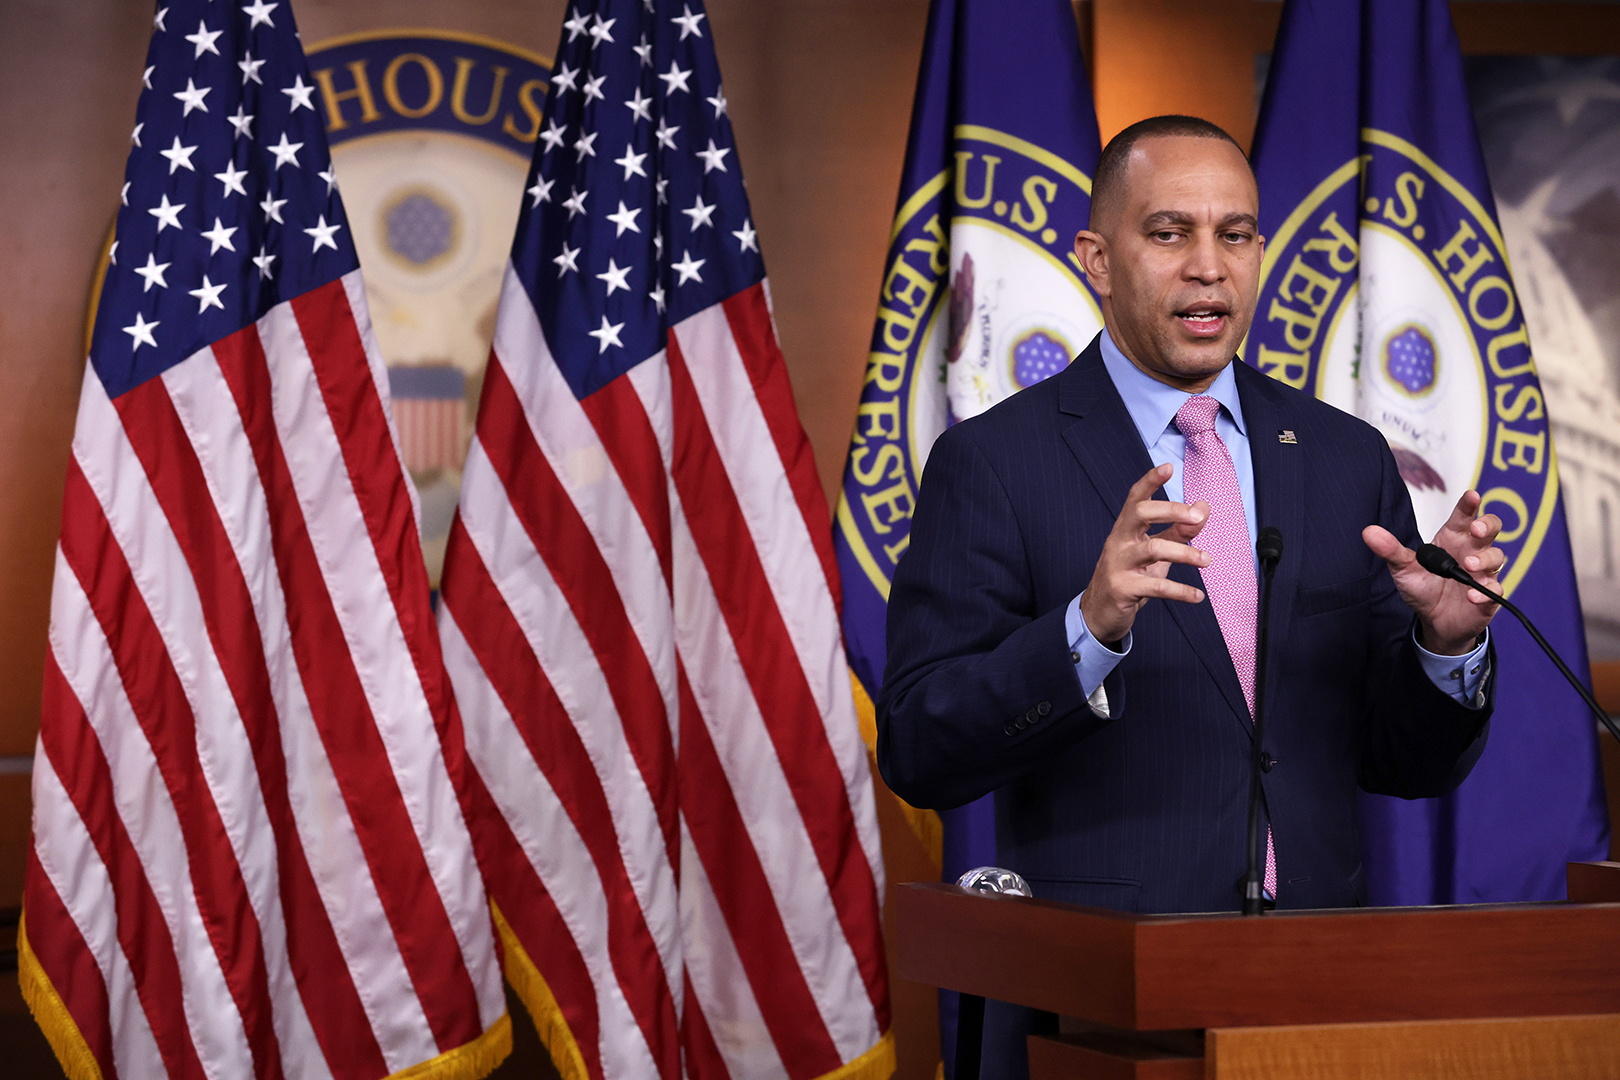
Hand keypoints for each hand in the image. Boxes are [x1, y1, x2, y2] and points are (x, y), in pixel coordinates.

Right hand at [1079, 464, 1211, 644]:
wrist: (1100, 612)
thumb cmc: (1130, 575)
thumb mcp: (1155, 551)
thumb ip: (1179, 529)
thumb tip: (1203, 508)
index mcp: (1126, 528)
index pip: (1136, 498)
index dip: (1150, 481)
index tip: (1168, 467)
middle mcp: (1118, 541)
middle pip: (1141, 514)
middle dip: (1171, 510)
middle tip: (1198, 517)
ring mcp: (1119, 564)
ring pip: (1153, 549)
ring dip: (1185, 553)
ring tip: (1206, 560)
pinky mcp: (1123, 589)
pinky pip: (1156, 586)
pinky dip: (1181, 591)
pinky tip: (1198, 596)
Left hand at [1362, 489, 1503, 655]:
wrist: (1433, 620)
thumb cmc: (1422, 588)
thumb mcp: (1403, 568)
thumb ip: (1390, 549)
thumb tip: (1368, 532)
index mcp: (1452, 539)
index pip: (1464, 517)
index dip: (1469, 504)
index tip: (1471, 496)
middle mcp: (1471, 552)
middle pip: (1490, 529)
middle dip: (1487, 525)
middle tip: (1476, 529)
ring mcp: (1482, 573)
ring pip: (1495, 557)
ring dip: (1484, 559)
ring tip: (1469, 565)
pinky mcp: (1487, 596)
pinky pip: (1495, 590)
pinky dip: (1485, 592)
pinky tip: (1472, 596)